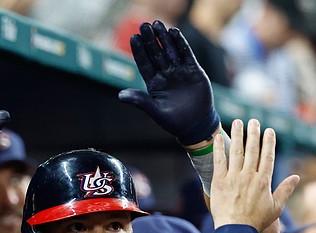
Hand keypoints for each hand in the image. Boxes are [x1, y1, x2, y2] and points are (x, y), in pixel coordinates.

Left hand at [118, 20, 219, 145]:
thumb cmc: (174, 122)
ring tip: (157, 24)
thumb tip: (120, 95)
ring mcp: (179, 71)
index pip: (144, 63)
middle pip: (156, 53)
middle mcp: (165, 75)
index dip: (139, 51)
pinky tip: (174, 32)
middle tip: (144, 25)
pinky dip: (180, 44)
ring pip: (170, 51)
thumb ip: (140, 101)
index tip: (133, 38)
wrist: (196, 125)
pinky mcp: (193, 71)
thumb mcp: (155, 112)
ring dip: (164, 38)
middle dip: (150, 40)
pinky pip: (186, 54)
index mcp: (154, 84)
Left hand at [210, 119, 299, 232]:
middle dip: (254, 133)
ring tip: (238, 122)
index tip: (269, 131)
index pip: (268, 156)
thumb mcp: (275, 207)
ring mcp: (234, 177)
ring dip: (238, 135)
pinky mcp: (220, 182)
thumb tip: (296, 177)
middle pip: (253, 150)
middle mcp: (249, 176)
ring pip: (237, 151)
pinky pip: (219, 161)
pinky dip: (219, 148)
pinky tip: (219, 137)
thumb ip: (285, 190)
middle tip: (254, 121)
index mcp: (264, 181)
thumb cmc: (256, 222)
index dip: (269, 142)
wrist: (236, 231)